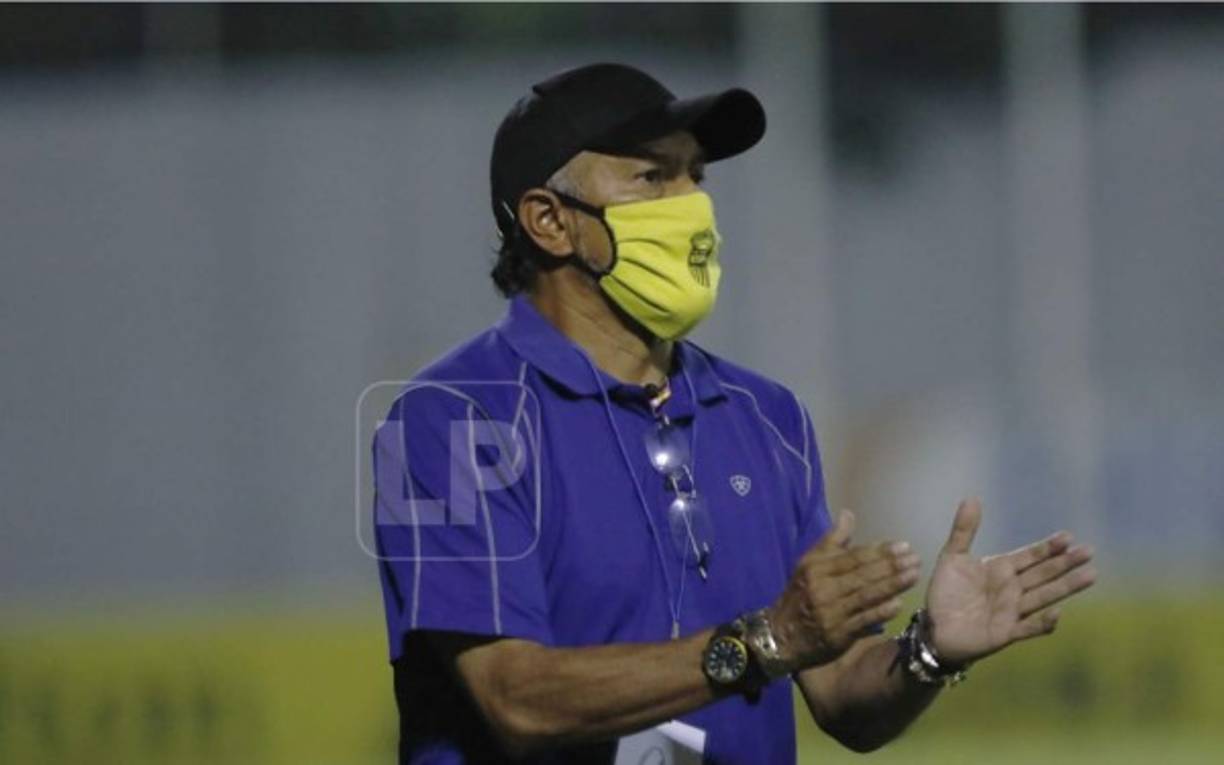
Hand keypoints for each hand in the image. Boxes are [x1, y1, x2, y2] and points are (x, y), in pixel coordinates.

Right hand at [769, 509, 921, 671]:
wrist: (781, 636)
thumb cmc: (800, 595)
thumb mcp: (809, 564)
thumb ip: (833, 541)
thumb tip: (848, 514)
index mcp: (816, 569)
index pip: (853, 557)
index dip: (879, 551)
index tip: (903, 545)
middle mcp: (823, 588)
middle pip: (862, 575)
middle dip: (891, 566)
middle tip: (915, 558)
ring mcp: (831, 613)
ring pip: (866, 596)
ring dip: (892, 585)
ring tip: (914, 575)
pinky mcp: (838, 635)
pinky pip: (863, 621)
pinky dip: (881, 612)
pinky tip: (898, 605)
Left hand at [925, 498, 1096, 665]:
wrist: (933, 627)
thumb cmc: (945, 592)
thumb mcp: (952, 557)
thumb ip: (963, 530)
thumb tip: (972, 497)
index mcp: (1001, 569)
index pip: (1031, 556)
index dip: (1048, 547)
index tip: (1068, 537)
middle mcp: (1012, 589)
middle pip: (1044, 573)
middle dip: (1066, 563)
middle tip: (1089, 551)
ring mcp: (1012, 611)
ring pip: (1044, 596)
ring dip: (1066, 586)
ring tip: (1090, 575)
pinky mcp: (1006, 633)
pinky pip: (1029, 628)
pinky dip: (1043, 622)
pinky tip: (1057, 612)